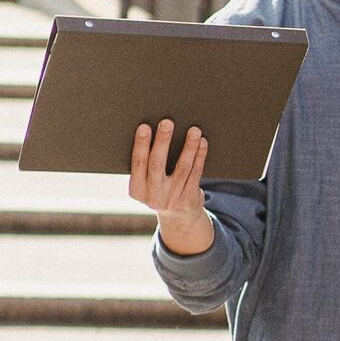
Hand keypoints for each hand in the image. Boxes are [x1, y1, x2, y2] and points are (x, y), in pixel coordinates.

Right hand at [128, 120, 213, 255]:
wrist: (178, 218)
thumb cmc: (160, 189)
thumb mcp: (146, 184)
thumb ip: (146, 166)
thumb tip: (155, 131)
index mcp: (137, 190)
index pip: (138, 164)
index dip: (141, 145)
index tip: (144, 127)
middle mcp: (153, 196)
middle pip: (157, 164)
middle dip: (163, 142)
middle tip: (167, 122)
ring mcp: (173, 198)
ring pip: (182, 167)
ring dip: (188, 147)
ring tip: (193, 130)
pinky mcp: (190, 198)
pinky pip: (196, 173)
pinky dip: (200, 156)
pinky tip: (202, 143)